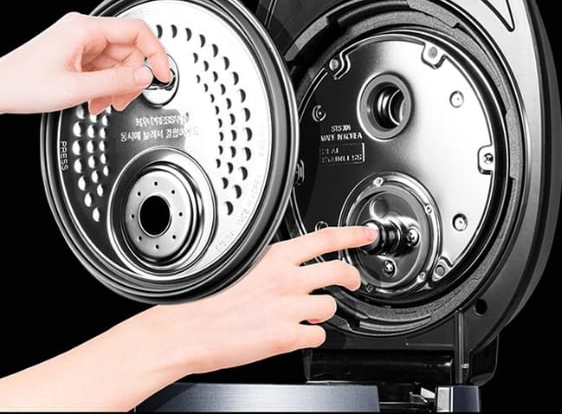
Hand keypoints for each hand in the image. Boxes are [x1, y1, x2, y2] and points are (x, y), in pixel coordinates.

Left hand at [0, 12, 169, 114]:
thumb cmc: (22, 84)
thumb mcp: (77, 87)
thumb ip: (117, 81)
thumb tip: (147, 76)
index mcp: (85, 29)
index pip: (137, 31)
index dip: (156, 53)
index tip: (163, 74)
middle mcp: (84, 31)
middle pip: (129, 50)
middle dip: (131, 78)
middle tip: (124, 98)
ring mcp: (80, 43)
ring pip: (118, 62)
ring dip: (117, 86)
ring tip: (104, 103)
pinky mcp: (77, 54)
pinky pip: (104, 68)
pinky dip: (105, 86)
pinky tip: (96, 100)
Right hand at [0, 226, 375, 410]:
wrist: (184, 330)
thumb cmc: (204, 298)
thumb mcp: (239, 264)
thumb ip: (270, 263)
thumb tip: (289, 264)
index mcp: (274, 257)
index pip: (324, 238)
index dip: (352, 235)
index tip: (366, 234)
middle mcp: (287, 280)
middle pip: (339, 272)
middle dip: (352, 277)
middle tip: (353, 281)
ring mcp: (289, 309)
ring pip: (330, 307)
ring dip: (322, 311)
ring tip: (304, 314)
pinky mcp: (286, 337)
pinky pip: (316, 336)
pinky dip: (310, 336)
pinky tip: (294, 334)